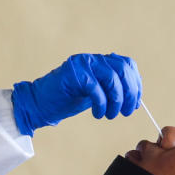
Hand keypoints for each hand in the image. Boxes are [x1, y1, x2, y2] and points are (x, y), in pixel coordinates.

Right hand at [11, 53, 141, 135]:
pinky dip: (101, 103)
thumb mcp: (95, 94)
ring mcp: (82, 64)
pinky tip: (98, 114)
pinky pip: (96, 87)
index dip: (135, 83)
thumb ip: (111, 90)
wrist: (39, 104)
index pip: (126, 64)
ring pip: (112, 77)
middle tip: (126, 112)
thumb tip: (134, 99)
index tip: (135, 103)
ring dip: (116, 100)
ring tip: (110, 115)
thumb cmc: (66, 101)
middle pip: (122, 69)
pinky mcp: (74, 73)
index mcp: (98, 62)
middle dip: (129, 93)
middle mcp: (92, 59)